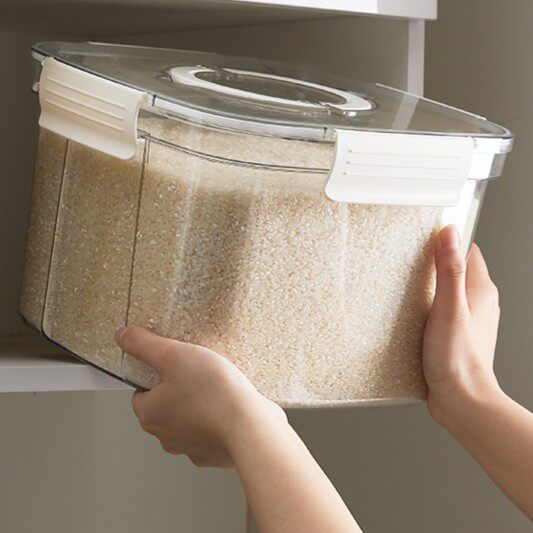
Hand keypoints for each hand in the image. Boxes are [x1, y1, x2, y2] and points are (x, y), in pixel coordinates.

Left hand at [115, 326, 285, 467]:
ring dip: (199, 406)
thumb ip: (144, 344)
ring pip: (189, 420)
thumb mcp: (174, 355)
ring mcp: (192, 449)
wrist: (252, 427)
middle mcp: (166, 437)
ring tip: (219, 387)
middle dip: (180, 390)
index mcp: (150, 414)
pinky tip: (232, 405)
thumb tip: (122, 335)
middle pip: (165, 406)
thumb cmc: (213, 392)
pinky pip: (212, 432)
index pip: (140, 392)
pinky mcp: (215, 454)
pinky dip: (218, 420)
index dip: (157, 375)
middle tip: (199, 373)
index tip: (176, 365)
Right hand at [423, 225, 501, 425]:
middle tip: (411, 262)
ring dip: (429, 285)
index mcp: (481, 290)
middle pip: (456, 267)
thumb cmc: (457, 359)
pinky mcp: (454, 333)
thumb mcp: (448, 308)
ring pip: (448, 289)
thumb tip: (449, 233)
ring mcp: (467, 318)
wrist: (460, 400)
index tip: (426, 236)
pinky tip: (412, 314)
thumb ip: (449, 270)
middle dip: (434, 262)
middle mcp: (478, 302)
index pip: (468, 249)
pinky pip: (441, 309)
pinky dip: (427, 306)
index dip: (448, 240)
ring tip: (409, 288)